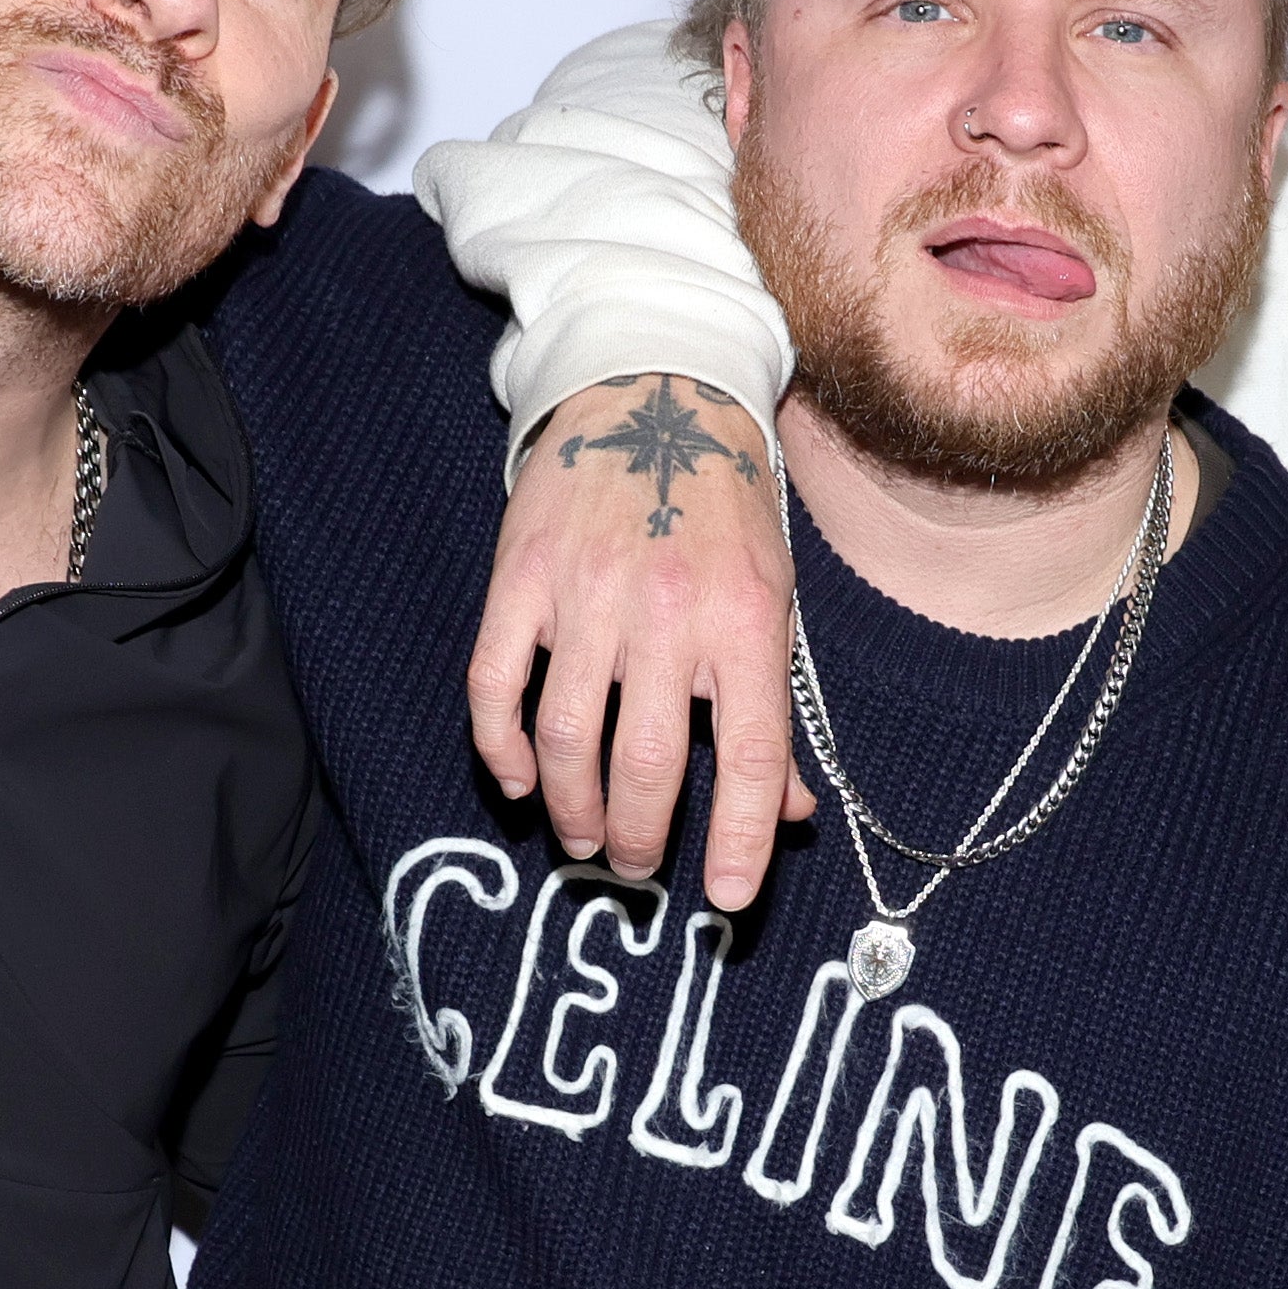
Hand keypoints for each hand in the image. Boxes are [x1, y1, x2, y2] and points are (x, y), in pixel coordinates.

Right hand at [469, 375, 812, 908]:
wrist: (654, 389)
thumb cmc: (724, 509)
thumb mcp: (774, 599)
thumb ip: (774, 707)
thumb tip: (792, 812)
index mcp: (746, 621)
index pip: (751, 756)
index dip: (738, 840)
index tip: (724, 899)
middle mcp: (667, 612)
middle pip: (647, 765)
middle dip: (638, 840)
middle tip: (634, 867)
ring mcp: (586, 594)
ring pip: (568, 739)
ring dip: (572, 810)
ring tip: (582, 839)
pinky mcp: (521, 578)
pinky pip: (496, 685)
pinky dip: (503, 748)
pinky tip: (520, 782)